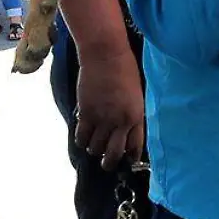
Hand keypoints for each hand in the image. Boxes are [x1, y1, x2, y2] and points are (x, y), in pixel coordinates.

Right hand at [74, 47, 145, 169]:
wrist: (106, 54)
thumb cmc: (125, 69)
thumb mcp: (137, 94)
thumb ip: (133, 113)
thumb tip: (127, 130)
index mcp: (136, 116)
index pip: (135, 147)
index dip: (131, 157)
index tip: (128, 161)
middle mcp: (120, 121)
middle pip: (113, 154)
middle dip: (110, 163)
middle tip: (107, 163)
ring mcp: (102, 118)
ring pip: (95, 148)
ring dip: (94, 149)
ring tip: (94, 145)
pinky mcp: (85, 113)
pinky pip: (81, 136)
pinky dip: (81, 140)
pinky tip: (84, 136)